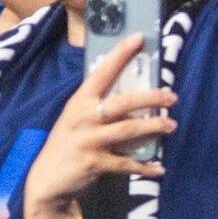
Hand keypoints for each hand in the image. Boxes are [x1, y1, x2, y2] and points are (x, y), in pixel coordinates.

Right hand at [25, 36, 175, 217]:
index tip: (139, 37)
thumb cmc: (67, 143)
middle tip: (172, 96)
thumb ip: (99, 106)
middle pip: (123, 102)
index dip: (120, 55)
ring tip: (171, 125)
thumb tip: (137, 93)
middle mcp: (83, 118)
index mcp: (79, 102)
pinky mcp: (94, 163)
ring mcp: (88, 141)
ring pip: (129, 130)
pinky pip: (126, 163)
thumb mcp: (76, 118)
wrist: (45, 181)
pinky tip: (159, 168)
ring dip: (154, 127)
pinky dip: (144, 166)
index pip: (101, 73)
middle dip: (151, 98)